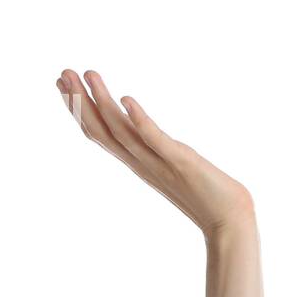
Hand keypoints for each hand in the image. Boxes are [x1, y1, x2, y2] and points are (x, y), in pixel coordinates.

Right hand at [55, 69, 253, 239]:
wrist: (233, 224)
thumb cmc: (211, 197)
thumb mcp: (176, 168)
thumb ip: (160, 153)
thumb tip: (152, 138)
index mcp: (140, 165)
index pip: (101, 136)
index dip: (80, 111)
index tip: (63, 84)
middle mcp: (144, 165)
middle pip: (103, 133)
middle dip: (80, 103)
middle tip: (63, 73)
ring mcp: (161, 165)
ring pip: (122, 133)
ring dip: (103, 103)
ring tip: (89, 74)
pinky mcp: (182, 163)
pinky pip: (157, 141)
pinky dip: (141, 121)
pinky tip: (127, 100)